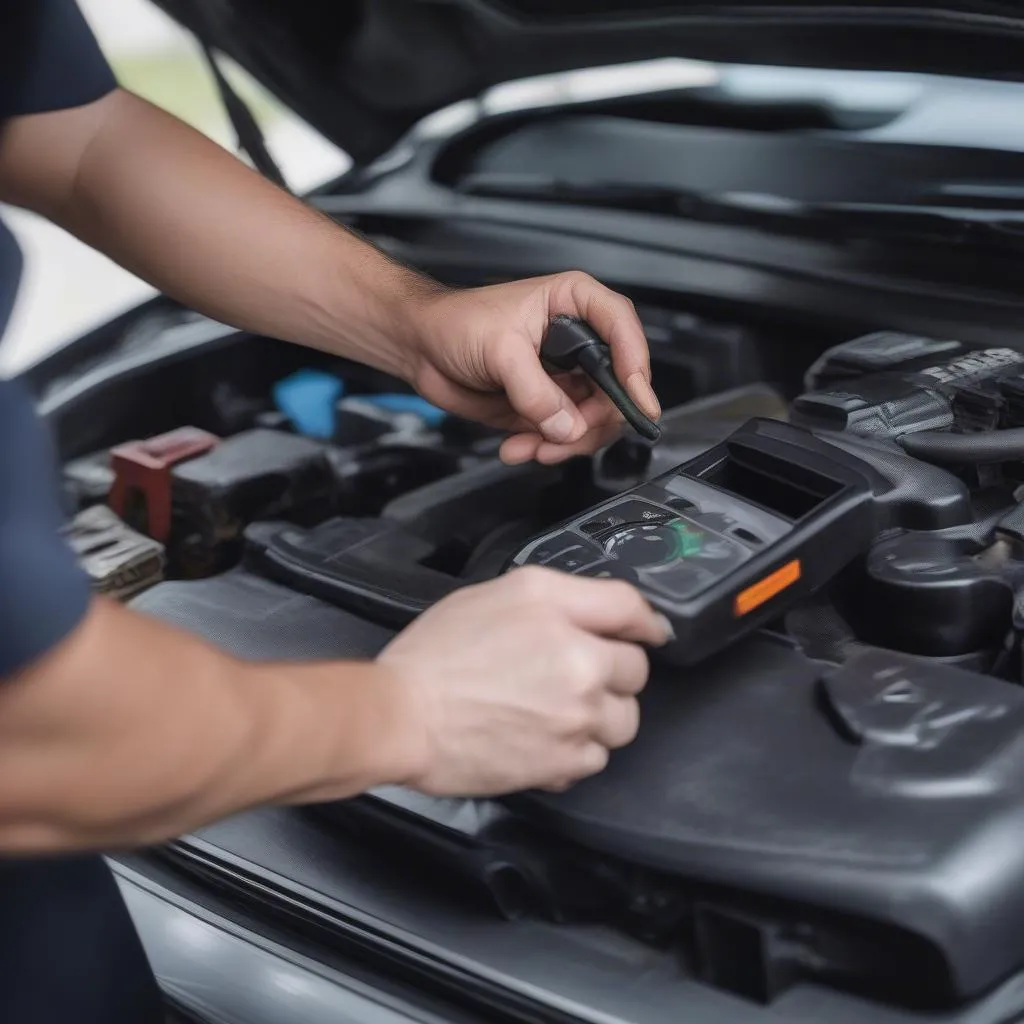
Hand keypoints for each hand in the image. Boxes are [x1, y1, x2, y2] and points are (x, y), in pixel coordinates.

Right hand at [376, 567, 671, 796]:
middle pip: (636, 669)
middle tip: (573, 675)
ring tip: (559, 711)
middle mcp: (576, 660)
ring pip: (624, 719)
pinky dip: (577, 751)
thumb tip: (606, 613)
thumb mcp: (497, 594)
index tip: (647, 631)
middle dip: (612, 671)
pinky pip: (597, 757)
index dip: (643, 620)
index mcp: (557, 610)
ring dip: (601, 715)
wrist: (402, 716)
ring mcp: (575, 715)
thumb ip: (559, 597)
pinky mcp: (564, 760)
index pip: (631, 607)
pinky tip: (545, 738)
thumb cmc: (435, 656)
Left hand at [408, 272, 659, 464]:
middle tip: (562, 437)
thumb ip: (536, 391)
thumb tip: (566, 425)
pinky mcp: (549, 406)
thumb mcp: (500, 350)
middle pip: (616, 388)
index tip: (637, 401)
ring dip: (566, 443)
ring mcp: (565, 377)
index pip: (623, 331)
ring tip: (532, 446)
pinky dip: (546, 449)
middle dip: (592, 421)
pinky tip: (519, 447)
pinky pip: (566, 436)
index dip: (636, 367)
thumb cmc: (456, 323)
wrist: (422, 348)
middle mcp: (578, 342)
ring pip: (594, 420)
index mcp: (575, 304)